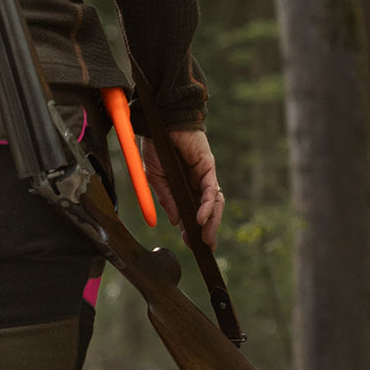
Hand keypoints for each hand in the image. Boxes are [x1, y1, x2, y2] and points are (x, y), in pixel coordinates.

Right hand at [142, 129, 224, 250]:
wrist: (158, 120)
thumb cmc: (155, 145)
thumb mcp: (154, 177)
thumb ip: (166, 199)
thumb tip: (175, 221)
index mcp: (183, 186)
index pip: (193, 212)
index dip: (194, 229)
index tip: (193, 246)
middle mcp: (196, 182)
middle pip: (209, 211)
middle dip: (208, 230)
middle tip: (204, 248)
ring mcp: (204, 174)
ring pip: (214, 203)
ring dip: (211, 221)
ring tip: (204, 237)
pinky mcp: (208, 166)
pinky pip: (210, 189)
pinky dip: (206, 205)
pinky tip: (200, 218)